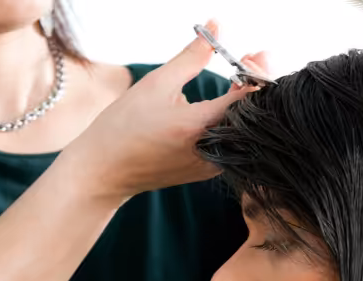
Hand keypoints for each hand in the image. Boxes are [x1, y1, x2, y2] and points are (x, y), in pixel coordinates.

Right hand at [61, 20, 253, 201]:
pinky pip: (233, 142)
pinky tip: (228, 100)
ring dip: (246, 102)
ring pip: (245, 130)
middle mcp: (212, 151)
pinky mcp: (208, 171)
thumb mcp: (157, 83)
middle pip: (252, 115)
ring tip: (240, 76)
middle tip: (253, 57)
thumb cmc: (124, 126)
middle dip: (256, 83)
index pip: (247, 98)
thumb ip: (192, 56)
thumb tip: (216, 26)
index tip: (253, 54)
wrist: (105, 170)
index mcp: (199, 127)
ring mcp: (213, 165)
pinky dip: (235, 119)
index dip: (256, 73)